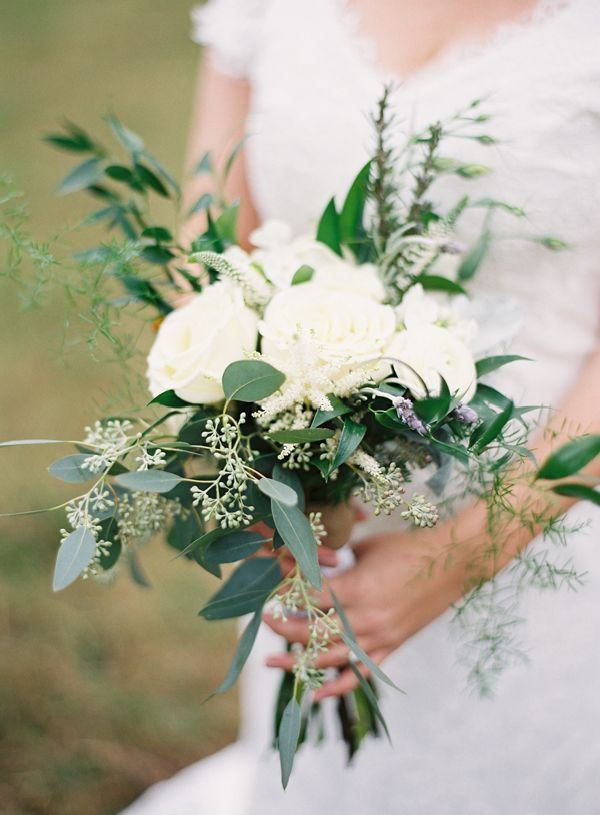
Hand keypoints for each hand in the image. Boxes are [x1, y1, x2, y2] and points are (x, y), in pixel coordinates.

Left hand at [263, 525, 464, 699]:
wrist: (453, 563)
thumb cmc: (410, 548)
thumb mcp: (367, 548)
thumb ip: (340, 562)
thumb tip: (316, 568)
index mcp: (355, 588)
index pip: (307, 598)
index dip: (285, 596)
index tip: (270, 593)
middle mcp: (364, 619)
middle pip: (311, 632)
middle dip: (283, 629)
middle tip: (265, 622)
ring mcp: (378, 637)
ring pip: (330, 659)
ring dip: (298, 663)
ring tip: (273, 662)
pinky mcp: (392, 647)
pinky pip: (360, 673)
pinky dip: (338, 687)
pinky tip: (317, 694)